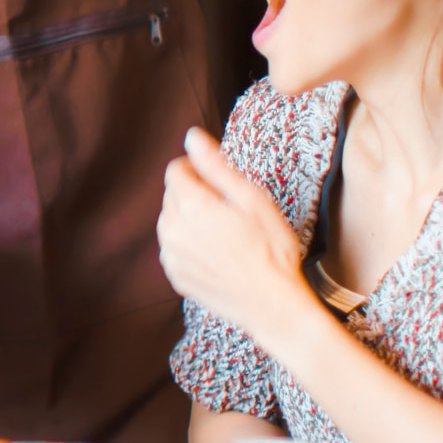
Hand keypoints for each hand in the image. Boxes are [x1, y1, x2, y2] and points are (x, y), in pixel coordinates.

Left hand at [157, 127, 313, 341]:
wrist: (273, 305)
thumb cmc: (271, 250)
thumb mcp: (252, 200)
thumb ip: (216, 166)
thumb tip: (191, 136)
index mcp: (190, 207)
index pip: (175, 171)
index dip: (195, 168)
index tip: (217, 179)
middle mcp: (172, 230)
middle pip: (171, 195)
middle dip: (193, 193)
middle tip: (227, 208)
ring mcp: (170, 255)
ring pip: (170, 221)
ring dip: (189, 218)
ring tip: (223, 232)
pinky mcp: (174, 275)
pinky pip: (173, 247)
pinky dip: (188, 243)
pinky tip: (216, 252)